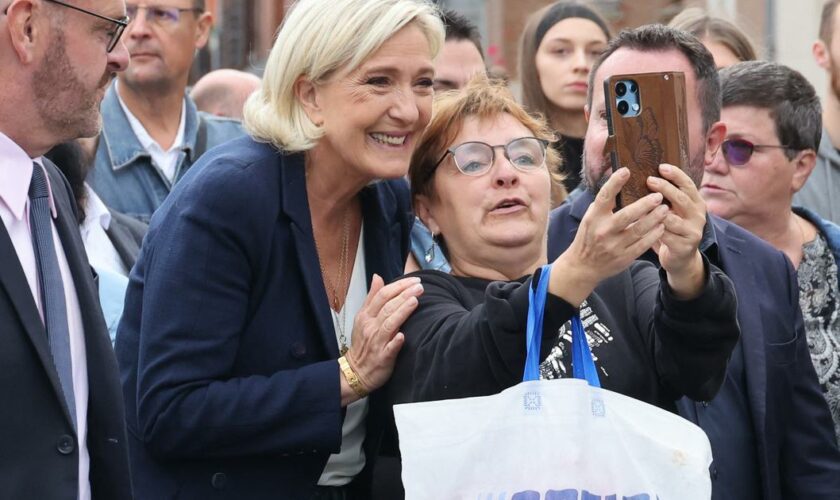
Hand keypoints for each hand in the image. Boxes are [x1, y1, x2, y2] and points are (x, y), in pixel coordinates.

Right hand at [344, 274, 422, 396]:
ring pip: (389, 324)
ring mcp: (376, 342)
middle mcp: (371, 327)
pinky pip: (389, 349)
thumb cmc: (363, 342)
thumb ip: (372, 297)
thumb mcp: (363, 317)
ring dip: (402, 312)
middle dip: (404, 295)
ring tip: (415, 301)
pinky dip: (395, 342)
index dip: (398, 286)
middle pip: (387, 307)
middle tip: (420, 286)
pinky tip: (403, 335)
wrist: (356, 371)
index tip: (414, 280)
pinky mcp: (383, 358)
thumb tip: (378, 277)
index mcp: (366, 316)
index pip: (382, 296)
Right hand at [552, 168, 666, 305]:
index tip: (626, 171)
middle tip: (659, 196)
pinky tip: (661, 226)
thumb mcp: (589, 219)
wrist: (583, 267)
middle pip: (627, 215)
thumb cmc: (588, 238)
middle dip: (645, 204)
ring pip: (639, 230)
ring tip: (665, 209)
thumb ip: (603, 206)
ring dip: (654, 218)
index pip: (604, 197)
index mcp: (594, 218)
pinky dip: (654, 234)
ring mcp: (614, 246)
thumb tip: (618, 185)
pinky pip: (643, 244)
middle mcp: (603, 231)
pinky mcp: (624, 257)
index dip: (614, 183)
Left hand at [646, 164, 705, 297]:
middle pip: (681, 198)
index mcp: (696, 203)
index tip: (661, 166)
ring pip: (672, 218)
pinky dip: (652, 229)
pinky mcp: (684, 246)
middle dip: (665, 188)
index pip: (688, 184)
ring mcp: (693, 231)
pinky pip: (665, 235)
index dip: (676, 175)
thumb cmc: (673, 230)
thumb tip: (647, 175)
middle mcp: (698, 216)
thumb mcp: (675, 211)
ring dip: (655, 211)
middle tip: (649, 180)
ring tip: (642, 203)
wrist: (681, 259)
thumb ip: (668, 197)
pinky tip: (640, 224)